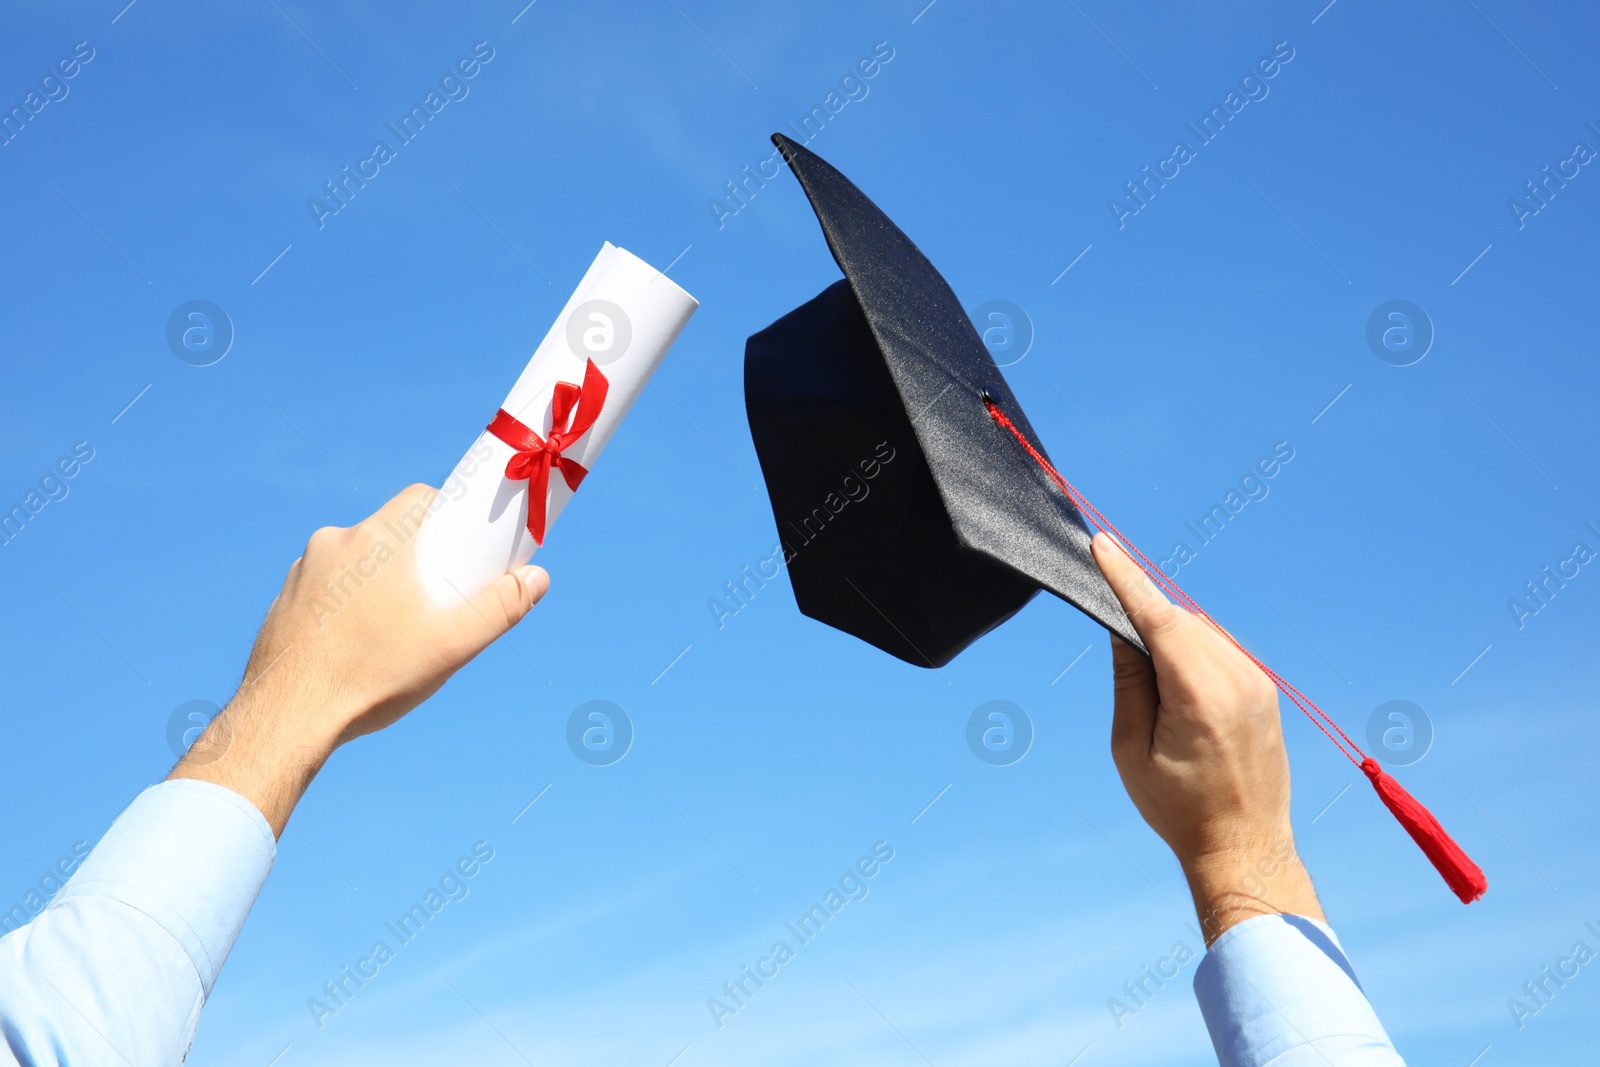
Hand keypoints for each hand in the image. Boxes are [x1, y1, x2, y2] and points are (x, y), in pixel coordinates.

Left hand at [169, 484, 548, 835]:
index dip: (448, 517)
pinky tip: (357, 645)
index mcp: (379, 540)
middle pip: (390, 531)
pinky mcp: (284, 600)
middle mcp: (336, 543)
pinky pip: (326, 587)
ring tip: (395, 631)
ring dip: (378, 582)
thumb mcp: (451, 645)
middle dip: (417, 557)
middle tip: (436, 599)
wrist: (286, 717)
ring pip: (356, 560)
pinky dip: (346, 605)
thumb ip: (500, 607)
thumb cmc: (372, 678)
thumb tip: (537, 577)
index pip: (421, 498)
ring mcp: (304, 571)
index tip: (464, 549)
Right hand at [1091, 532, 1322, 942]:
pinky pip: (1219, 647)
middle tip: (1116, 645)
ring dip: (1168, 636)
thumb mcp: (1131, 748)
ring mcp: (1257, 681)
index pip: (1157, 617)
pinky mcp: (1265, 687)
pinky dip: (1191, 649)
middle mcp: (1237, 679)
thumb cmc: (1179, 807)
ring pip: (1199, 629)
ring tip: (1154, 693)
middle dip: (1142, 617)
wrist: (1245, 845)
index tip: (1101, 544)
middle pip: (1177, 619)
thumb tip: (1123, 628)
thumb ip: (1128, 681)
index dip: (1125, 578)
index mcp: (1200, 696)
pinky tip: (1177, 686)